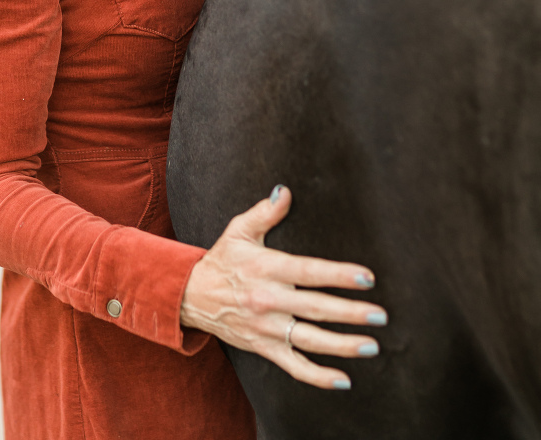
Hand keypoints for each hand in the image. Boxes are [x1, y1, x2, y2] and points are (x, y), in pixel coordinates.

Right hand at [180, 186, 386, 389]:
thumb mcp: (239, 230)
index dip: (338, 275)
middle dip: (351, 313)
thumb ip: (265, 212)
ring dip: (343, 345)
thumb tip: (285, 191)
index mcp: (266, 268)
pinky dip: (318, 377)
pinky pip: (294, 366)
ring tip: (372, 345)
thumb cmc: (222, 259)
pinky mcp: (263, 348)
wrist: (191, 296)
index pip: (308, 271)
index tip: (367, 277)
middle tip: (381, 316)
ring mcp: (266, 328)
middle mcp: (268, 299)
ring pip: (310, 340)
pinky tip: (344, 380)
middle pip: (315, 308)